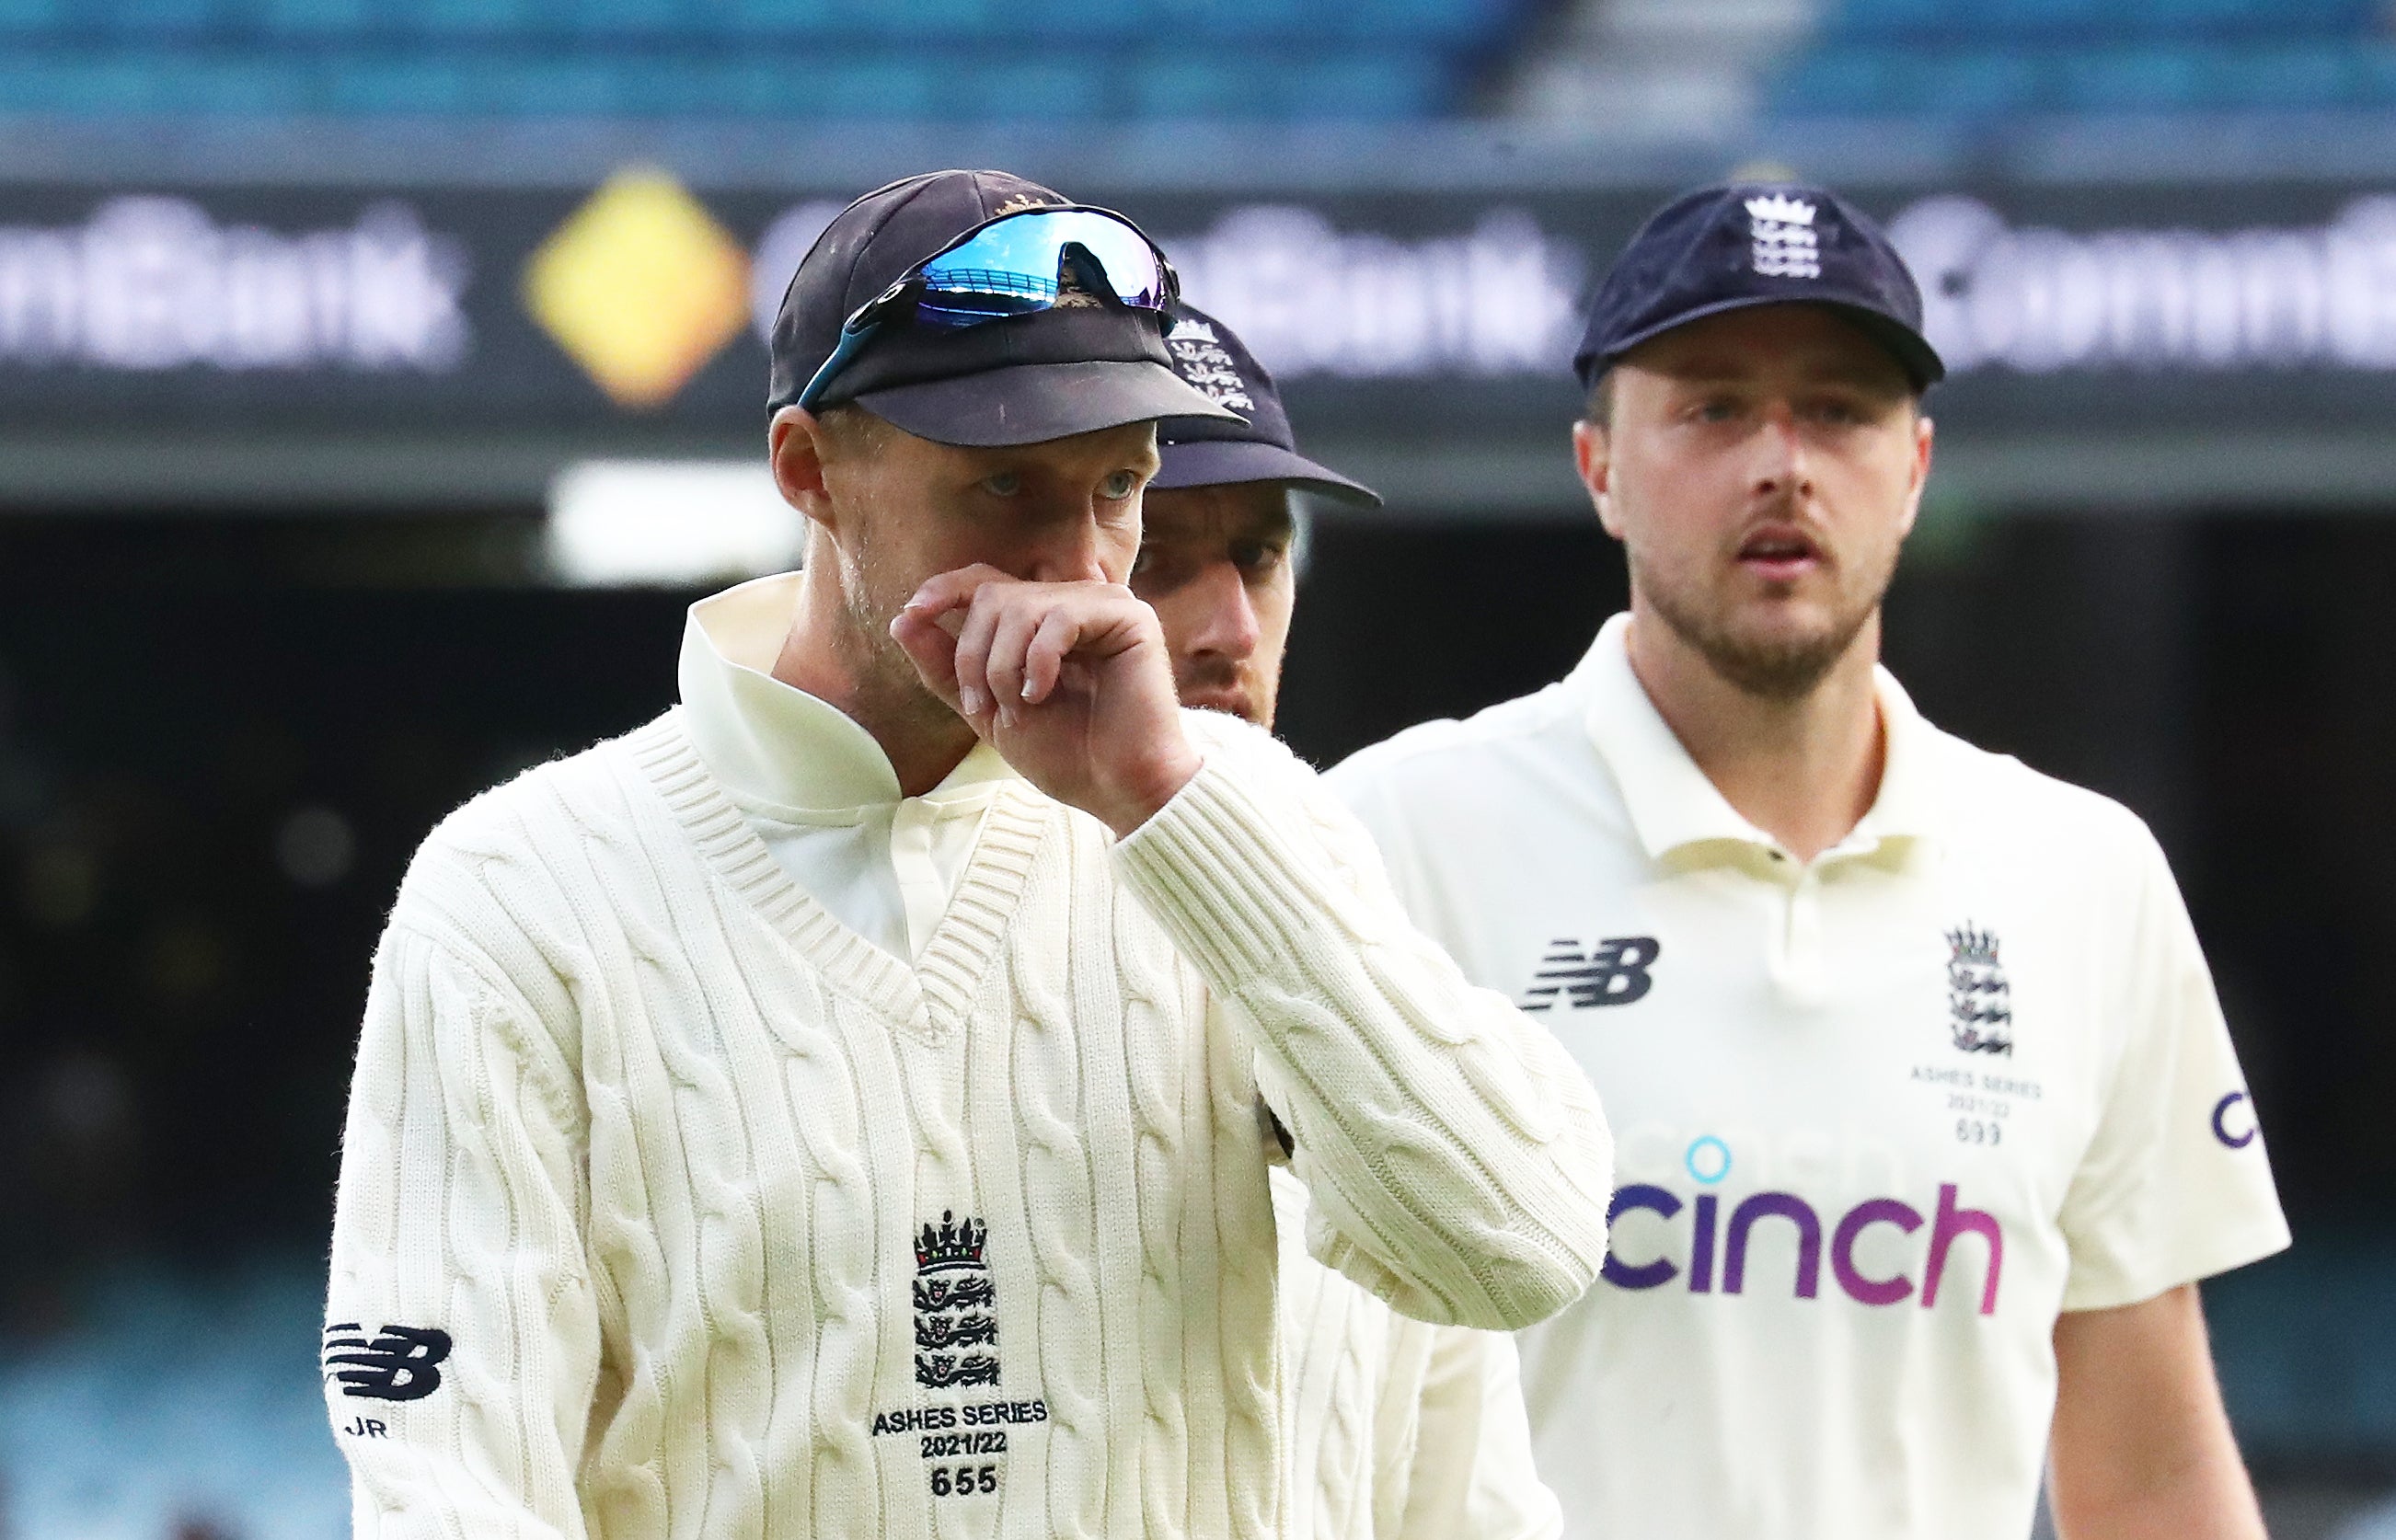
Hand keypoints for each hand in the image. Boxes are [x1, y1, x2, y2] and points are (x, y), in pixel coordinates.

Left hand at [889, 565, 1200, 837]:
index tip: (912, 613)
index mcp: (1041, 622)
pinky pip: (1059, 617)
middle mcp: (1072, 604)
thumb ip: (946, 667)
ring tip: (1020, 706)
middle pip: (993, 596)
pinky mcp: (1130, 618)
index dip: (944, 589)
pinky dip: (1038, 660)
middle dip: (974, 655)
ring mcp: (1103, 607)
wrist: (1116, 790)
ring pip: (1020, 605)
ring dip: (1003, 664)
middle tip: (986, 705)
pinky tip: (1043, 693)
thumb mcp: (987, 710)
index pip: (984, 581)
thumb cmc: (1064, 754)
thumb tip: (902, 618)